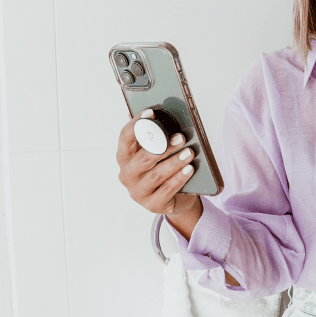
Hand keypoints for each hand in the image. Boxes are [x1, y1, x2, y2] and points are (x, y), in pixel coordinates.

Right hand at [116, 109, 202, 237]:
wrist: (176, 198)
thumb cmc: (164, 169)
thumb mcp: (158, 152)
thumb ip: (155, 136)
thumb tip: (158, 112)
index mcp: (125, 157)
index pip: (125, 137)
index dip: (137, 124)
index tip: (151, 113)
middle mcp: (127, 175)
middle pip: (143, 159)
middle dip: (163, 147)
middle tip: (181, 138)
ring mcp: (138, 192)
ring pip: (156, 175)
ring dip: (174, 163)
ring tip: (189, 153)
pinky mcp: (152, 205)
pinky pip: (167, 190)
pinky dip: (179, 178)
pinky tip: (189, 169)